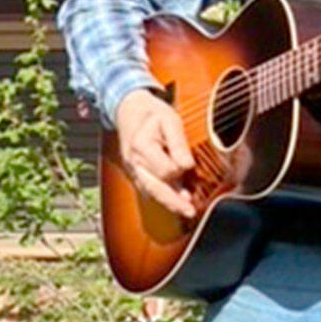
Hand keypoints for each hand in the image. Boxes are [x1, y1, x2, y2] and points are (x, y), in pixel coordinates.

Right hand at [114, 87, 195, 218]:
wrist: (130, 110)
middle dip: (173, 201)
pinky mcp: (135, 173)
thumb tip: (187, 165)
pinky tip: (176, 202)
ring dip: (169, 202)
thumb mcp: (170, 119)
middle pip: (154, 187)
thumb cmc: (152, 114)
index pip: (165, 169)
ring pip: (150, 192)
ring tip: (186, 211)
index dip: (180, 169)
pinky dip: (162, 197)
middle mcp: (134, 161)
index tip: (190, 165)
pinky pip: (147, 189)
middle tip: (191, 211)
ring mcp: (132, 169)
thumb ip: (178, 142)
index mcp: (141, 145)